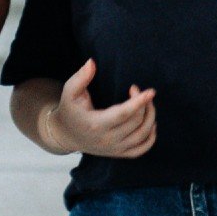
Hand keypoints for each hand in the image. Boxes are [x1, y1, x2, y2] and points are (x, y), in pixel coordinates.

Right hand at [43, 60, 157, 158]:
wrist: (65, 135)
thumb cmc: (70, 110)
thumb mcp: (70, 92)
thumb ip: (81, 77)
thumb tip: (92, 62)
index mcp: (95, 124)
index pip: (123, 114)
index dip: (139, 102)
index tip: (151, 91)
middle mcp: (106, 139)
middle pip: (136, 123)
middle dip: (144, 104)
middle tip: (136, 89)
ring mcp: (113, 149)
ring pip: (142, 136)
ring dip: (150, 118)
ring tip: (147, 103)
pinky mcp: (118, 153)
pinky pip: (140, 150)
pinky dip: (150, 138)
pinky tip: (151, 124)